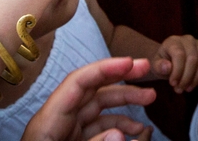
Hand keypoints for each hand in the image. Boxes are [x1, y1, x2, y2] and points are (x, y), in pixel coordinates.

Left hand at [22, 57, 155, 140]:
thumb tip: (120, 132)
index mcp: (48, 122)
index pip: (78, 83)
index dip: (105, 68)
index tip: (131, 64)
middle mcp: (58, 123)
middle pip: (92, 91)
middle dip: (121, 79)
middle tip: (146, 69)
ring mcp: (67, 135)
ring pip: (100, 110)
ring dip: (126, 104)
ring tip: (150, 102)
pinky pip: (100, 130)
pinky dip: (120, 127)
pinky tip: (136, 132)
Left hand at [150, 34, 197, 93]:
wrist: (170, 61)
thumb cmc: (163, 64)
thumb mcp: (155, 66)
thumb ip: (159, 66)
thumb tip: (167, 67)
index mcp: (174, 41)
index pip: (179, 54)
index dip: (177, 71)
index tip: (172, 84)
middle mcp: (188, 40)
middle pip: (193, 58)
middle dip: (187, 77)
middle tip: (180, 89)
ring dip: (197, 78)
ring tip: (188, 88)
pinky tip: (197, 84)